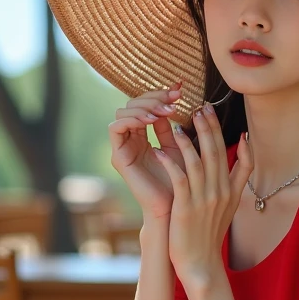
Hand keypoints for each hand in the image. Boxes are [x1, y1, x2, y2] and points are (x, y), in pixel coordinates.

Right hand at [108, 83, 189, 219]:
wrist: (178, 209)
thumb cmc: (183, 181)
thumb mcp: (179, 146)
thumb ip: (172, 125)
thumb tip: (175, 96)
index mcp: (143, 136)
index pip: (145, 104)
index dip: (161, 94)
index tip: (181, 90)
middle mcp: (130, 140)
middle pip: (132, 104)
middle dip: (154, 97)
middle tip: (174, 99)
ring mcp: (123, 149)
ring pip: (122, 112)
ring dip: (144, 106)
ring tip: (165, 111)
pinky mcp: (119, 158)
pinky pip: (115, 128)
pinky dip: (132, 119)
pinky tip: (151, 119)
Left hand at [153, 104, 253, 282]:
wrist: (200, 262)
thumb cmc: (210, 233)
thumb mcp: (231, 205)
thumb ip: (239, 176)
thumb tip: (245, 145)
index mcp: (230, 190)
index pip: (235, 155)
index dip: (224, 131)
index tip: (212, 112)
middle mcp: (219, 192)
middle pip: (215, 152)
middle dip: (208, 127)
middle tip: (200, 106)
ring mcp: (203, 199)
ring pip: (196, 162)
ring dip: (187, 141)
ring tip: (177, 124)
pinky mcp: (186, 207)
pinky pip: (178, 179)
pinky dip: (169, 162)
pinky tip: (158, 150)